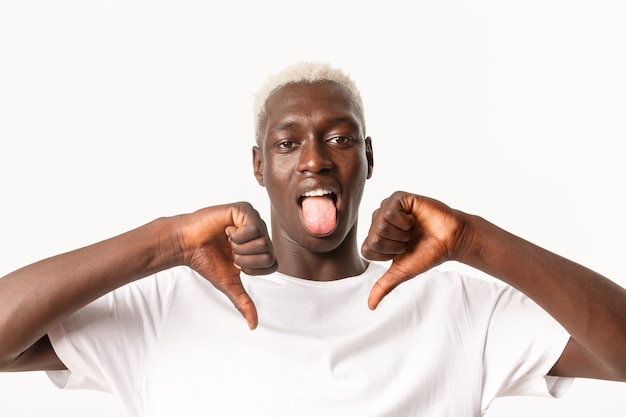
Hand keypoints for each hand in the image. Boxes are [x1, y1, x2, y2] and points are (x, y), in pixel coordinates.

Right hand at [179, 202, 276, 328]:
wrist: (186, 245)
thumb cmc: (207, 260)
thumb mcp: (229, 284)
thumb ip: (244, 302)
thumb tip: (254, 326)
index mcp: (260, 248)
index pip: (272, 265)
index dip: (252, 269)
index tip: (235, 263)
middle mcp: (260, 233)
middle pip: (269, 254)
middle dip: (245, 259)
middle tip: (230, 251)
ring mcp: (253, 219)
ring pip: (263, 241)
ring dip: (239, 247)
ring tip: (226, 240)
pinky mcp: (244, 209)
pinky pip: (254, 227)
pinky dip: (237, 235)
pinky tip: (226, 229)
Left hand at [361, 192, 464, 308]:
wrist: (450, 240)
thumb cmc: (427, 254)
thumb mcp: (402, 272)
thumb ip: (384, 286)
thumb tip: (370, 306)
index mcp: (376, 237)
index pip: (367, 249)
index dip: (388, 254)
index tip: (402, 251)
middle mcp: (378, 221)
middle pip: (374, 238)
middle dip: (396, 244)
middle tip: (409, 239)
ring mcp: (387, 208)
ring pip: (381, 225)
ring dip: (402, 233)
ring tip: (412, 229)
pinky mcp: (398, 198)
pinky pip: (390, 211)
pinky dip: (405, 221)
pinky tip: (414, 219)